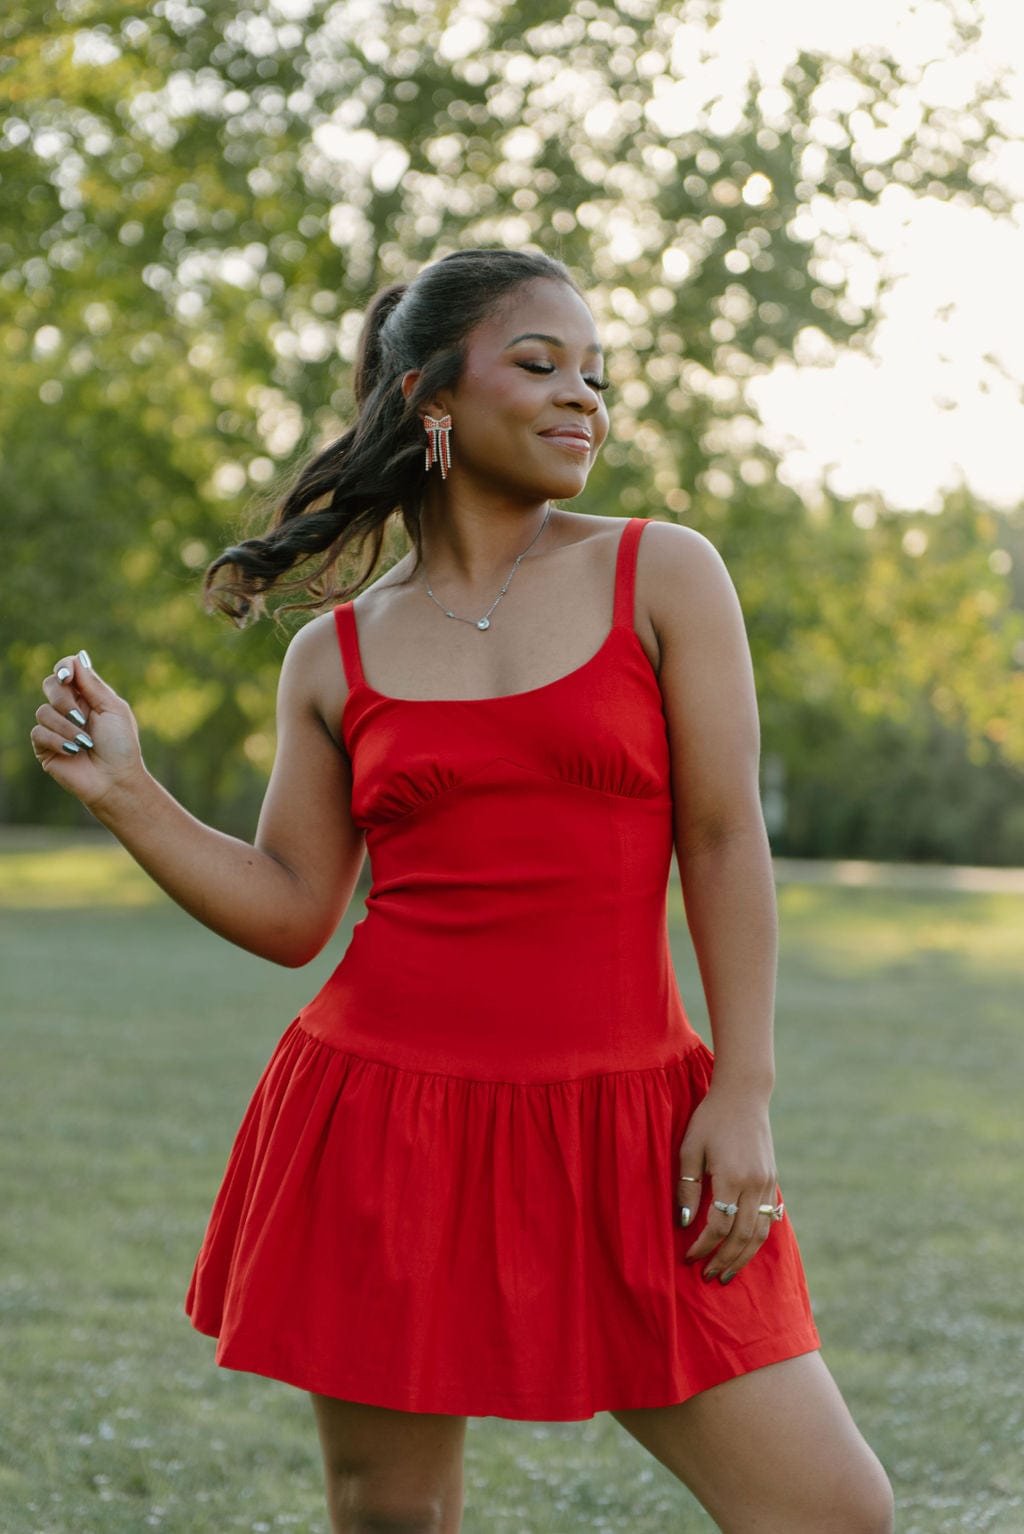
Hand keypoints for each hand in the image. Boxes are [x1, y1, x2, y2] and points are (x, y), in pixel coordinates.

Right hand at [31, 650, 145, 809]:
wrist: (115, 780)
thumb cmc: (121, 746)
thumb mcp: (113, 709)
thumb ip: (93, 685)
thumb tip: (78, 657)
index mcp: (87, 696)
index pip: (67, 670)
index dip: (64, 668)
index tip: (68, 676)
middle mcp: (68, 708)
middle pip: (50, 684)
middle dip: (64, 699)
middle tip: (81, 716)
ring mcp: (55, 727)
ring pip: (43, 711)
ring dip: (66, 727)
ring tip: (85, 743)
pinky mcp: (44, 746)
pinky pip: (38, 732)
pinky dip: (57, 741)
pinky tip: (73, 751)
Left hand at [676, 1083, 778, 1284]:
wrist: (744, 1095)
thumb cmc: (710, 1119)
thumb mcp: (689, 1148)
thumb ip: (687, 1187)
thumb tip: (684, 1223)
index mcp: (732, 1177)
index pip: (718, 1225)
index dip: (703, 1246)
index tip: (689, 1258)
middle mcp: (754, 1184)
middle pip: (742, 1236)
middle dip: (725, 1260)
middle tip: (709, 1277)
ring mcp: (767, 1184)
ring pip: (760, 1233)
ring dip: (744, 1257)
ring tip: (728, 1273)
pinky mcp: (772, 1181)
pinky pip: (769, 1220)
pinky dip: (758, 1240)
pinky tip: (745, 1250)